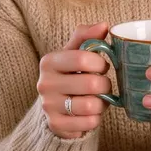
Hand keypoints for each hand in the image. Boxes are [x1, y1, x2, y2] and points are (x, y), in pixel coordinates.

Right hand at [37, 22, 110, 138]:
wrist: (54, 104)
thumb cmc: (70, 72)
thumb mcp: (75, 52)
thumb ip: (88, 36)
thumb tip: (104, 25)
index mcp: (49, 61)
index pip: (83, 58)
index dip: (100, 63)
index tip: (101, 66)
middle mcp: (44, 84)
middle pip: (91, 84)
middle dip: (105, 84)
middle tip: (102, 84)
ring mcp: (49, 106)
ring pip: (92, 106)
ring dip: (102, 103)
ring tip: (97, 98)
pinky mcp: (56, 125)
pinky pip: (89, 123)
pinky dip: (95, 118)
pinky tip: (89, 112)